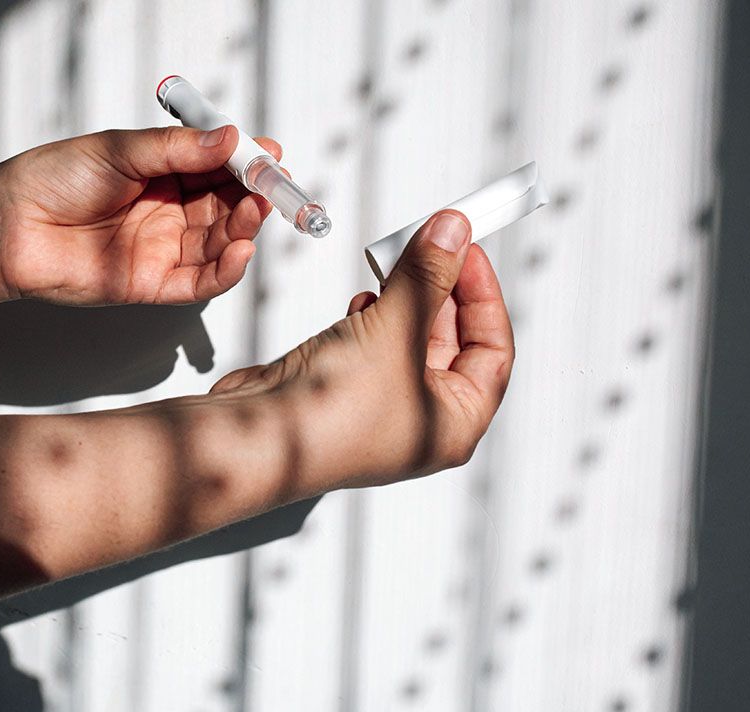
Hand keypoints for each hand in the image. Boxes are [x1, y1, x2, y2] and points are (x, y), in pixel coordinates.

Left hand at [0, 126, 279, 304]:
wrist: (10, 224)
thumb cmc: (53, 179)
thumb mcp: (120, 150)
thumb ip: (177, 150)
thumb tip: (230, 138)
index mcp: (163, 173)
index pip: (219, 168)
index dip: (247, 163)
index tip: (271, 155)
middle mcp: (168, 212)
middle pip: (227, 207)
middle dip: (254, 197)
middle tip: (271, 187)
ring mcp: (161, 248)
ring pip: (218, 245)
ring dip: (244, 230)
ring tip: (256, 213)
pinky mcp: (150, 284)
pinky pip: (199, 282)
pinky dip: (225, 270)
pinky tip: (241, 251)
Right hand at [209, 210, 513, 489]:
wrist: (256, 438)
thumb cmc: (329, 420)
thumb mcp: (395, 332)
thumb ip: (427, 278)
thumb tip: (452, 235)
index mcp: (454, 425)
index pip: (494, 351)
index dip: (485, 296)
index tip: (467, 253)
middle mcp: (420, 421)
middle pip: (451, 341)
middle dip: (440, 290)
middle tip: (432, 244)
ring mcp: (378, 407)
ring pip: (408, 339)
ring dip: (403, 298)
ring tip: (394, 263)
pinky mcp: (341, 391)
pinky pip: (371, 345)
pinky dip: (371, 316)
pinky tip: (363, 299)